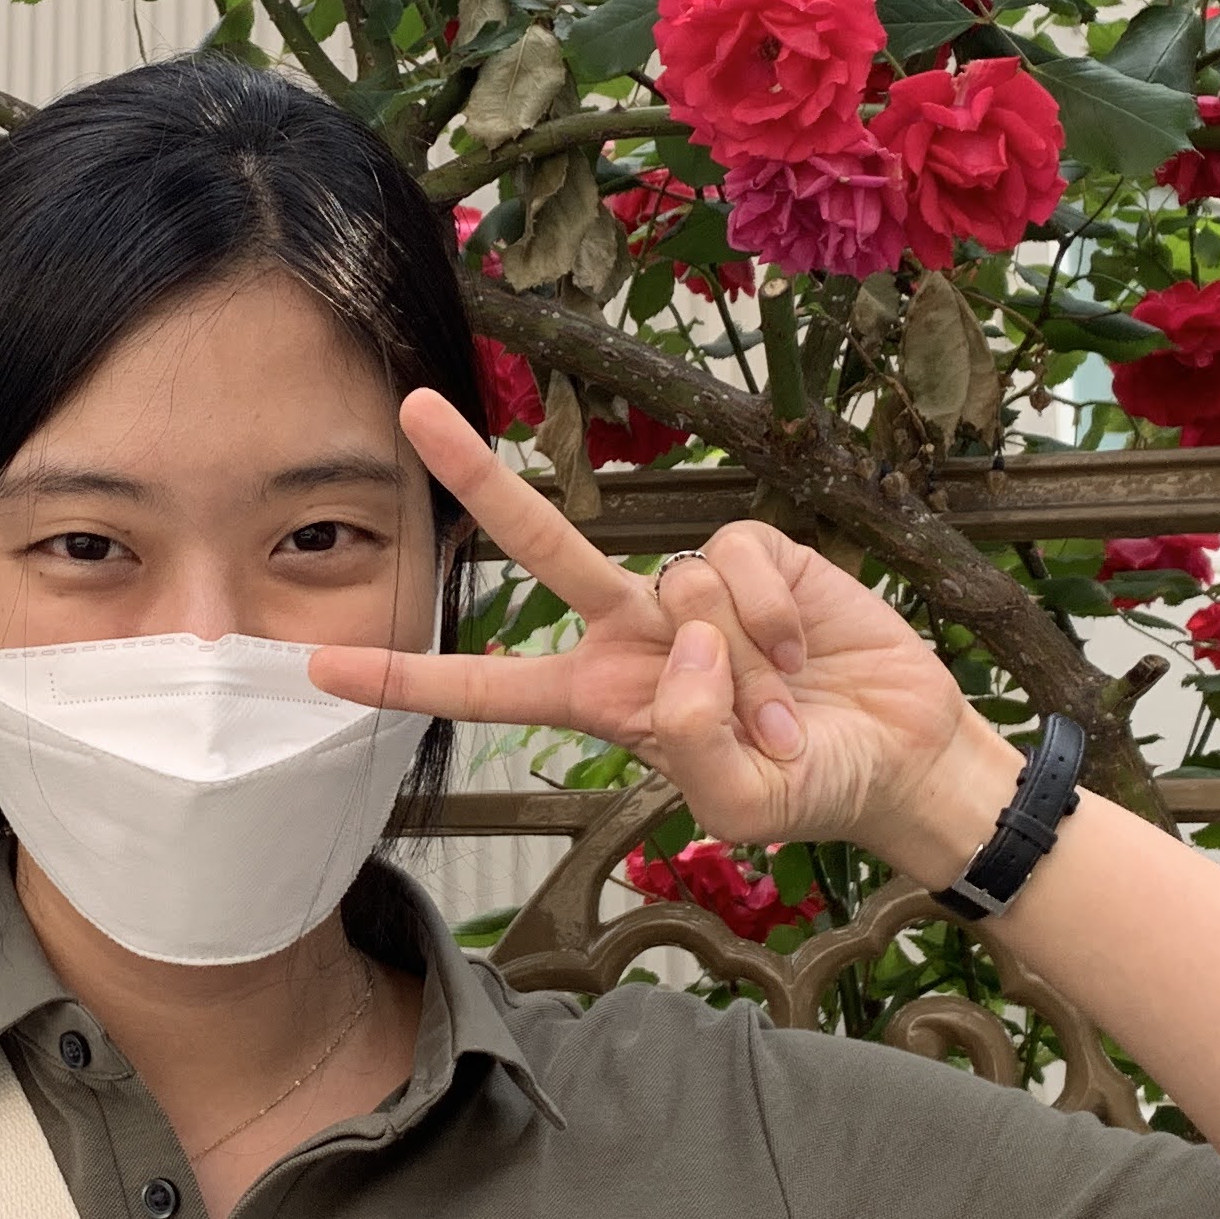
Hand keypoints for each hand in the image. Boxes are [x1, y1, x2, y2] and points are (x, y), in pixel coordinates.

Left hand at [311, 389, 1021, 871]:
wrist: (902, 755)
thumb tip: (680, 647)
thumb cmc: (810, 788)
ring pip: (674, 584)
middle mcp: (632, 634)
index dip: (403, 679)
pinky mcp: (753, 555)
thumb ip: (691, 744)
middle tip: (408, 410)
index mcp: (603, 701)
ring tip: (783, 706)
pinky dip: (773, 616)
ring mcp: (689, 590)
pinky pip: (734, 558)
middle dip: (474, 478)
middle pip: (538, 547)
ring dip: (742, 662)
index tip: (317, 664)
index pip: (484, 688)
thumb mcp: (742, 808)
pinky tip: (804, 652)